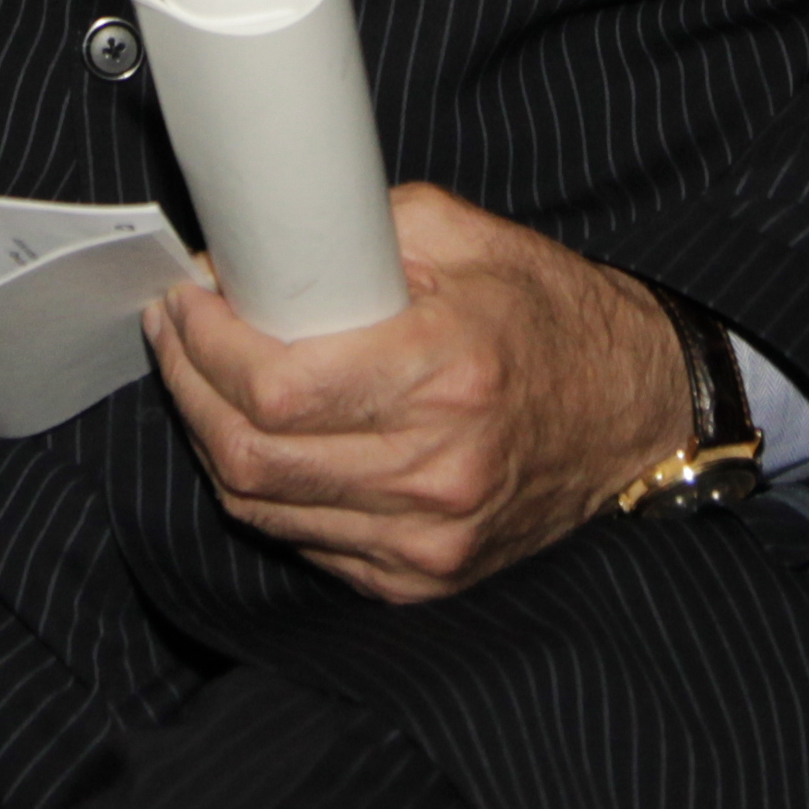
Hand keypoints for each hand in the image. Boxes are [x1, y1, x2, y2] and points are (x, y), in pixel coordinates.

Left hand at [141, 183, 691, 604]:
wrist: (631, 410)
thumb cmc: (548, 314)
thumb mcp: (465, 236)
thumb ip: (357, 231)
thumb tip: (250, 249)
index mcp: (446, 373)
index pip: (276, 387)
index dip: (204, 345)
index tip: (183, 301)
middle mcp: (437, 469)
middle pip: (251, 455)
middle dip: (189, 385)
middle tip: (176, 332)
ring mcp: (427, 537)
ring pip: (262, 506)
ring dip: (212, 439)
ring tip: (206, 378)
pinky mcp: (420, 576)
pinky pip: (302, 541)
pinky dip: (265, 489)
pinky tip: (264, 437)